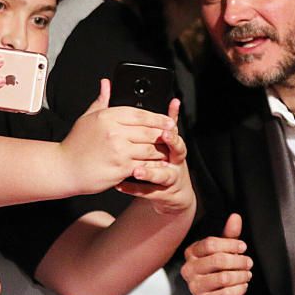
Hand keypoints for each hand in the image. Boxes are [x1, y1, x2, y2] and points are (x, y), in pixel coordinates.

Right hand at [58, 79, 176, 194]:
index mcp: (107, 116)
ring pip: (149, 149)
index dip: (158, 117)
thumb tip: (107, 83)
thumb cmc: (75, 144)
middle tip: (172, 135)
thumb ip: (102, 100)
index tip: (168, 121)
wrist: (64, 168)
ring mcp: (118, 150)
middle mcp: (114, 132)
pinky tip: (157, 164)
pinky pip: (143, 165)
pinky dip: (152, 165)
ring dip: (160, 150)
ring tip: (167, 151)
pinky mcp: (121, 168)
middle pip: (149, 131)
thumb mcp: (87, 118)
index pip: (140, 113)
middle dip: (163, 134)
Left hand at [115, 98, 195, 214]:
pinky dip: (132, 188)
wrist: (170, 193)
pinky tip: (119, 184)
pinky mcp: (160, 194)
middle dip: (166, 148)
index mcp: (175, 147)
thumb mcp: (168, 143)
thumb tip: (174, 100)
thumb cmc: (165, 162)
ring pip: (162, 175)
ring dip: (149, 172)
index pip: (175, 135)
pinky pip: (147, 192)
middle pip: (176, 153)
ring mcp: (170, 180)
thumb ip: (167, 122)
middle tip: (151, 144)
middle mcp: (175, 163)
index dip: (171, 131)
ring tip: (135, 170)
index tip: (164, 129)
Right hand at [181, 214, 251, 294]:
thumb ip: (229, 235)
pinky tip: (243, 285)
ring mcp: (194, 287)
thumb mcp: (223, 251)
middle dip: (238, 261)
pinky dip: (239, 289)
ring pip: (224, 278)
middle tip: (248, 262)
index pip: (210, 244)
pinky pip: (226, 294)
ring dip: (241, 275)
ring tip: (247, 274)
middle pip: (218, 260)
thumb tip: (235, 217)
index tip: (242, 247)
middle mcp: (189, 269)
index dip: (230, 244)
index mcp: (191, 253)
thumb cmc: (219, 272)